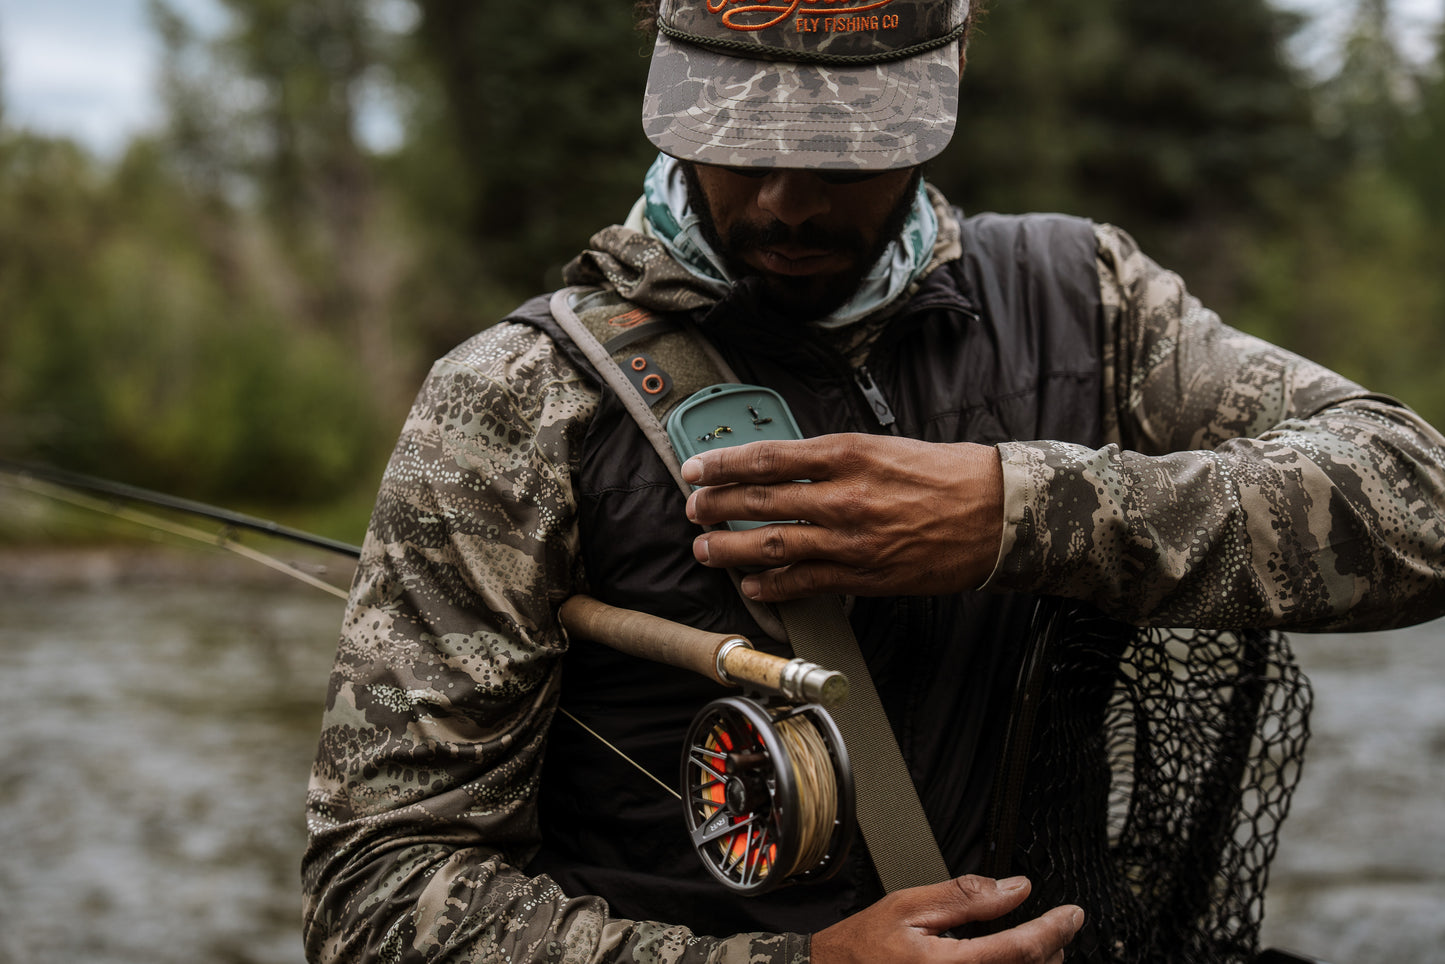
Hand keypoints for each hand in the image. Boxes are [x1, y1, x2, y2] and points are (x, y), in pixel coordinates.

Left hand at [681, 434, 1003, 600]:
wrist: (996, 513)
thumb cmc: (946, 474)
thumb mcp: (883, 446)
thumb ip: (832, 458)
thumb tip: (785, 467)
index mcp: (847, 453)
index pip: (767, 457)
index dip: (723, 464)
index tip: (698, 467)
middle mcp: (843, 496)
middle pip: (760, 501)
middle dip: (716, 506)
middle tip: (693, 508)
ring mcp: (851, 540)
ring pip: (773, 545)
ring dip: (731, 549)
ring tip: (706, 548)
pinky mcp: (864, 576)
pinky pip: (804, 582)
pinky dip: (772, 585)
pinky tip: (752, 584)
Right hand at [811, 875, 1082, 963]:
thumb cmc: (863, 947)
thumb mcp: (908, 906)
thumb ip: (965, 897)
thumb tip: (1015, 888)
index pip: (1021, 948)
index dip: (1054, 929)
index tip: (1072, 914)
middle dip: (1050, 948)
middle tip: (1056, 925)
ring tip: (1037, 945)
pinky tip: (1006, 960)